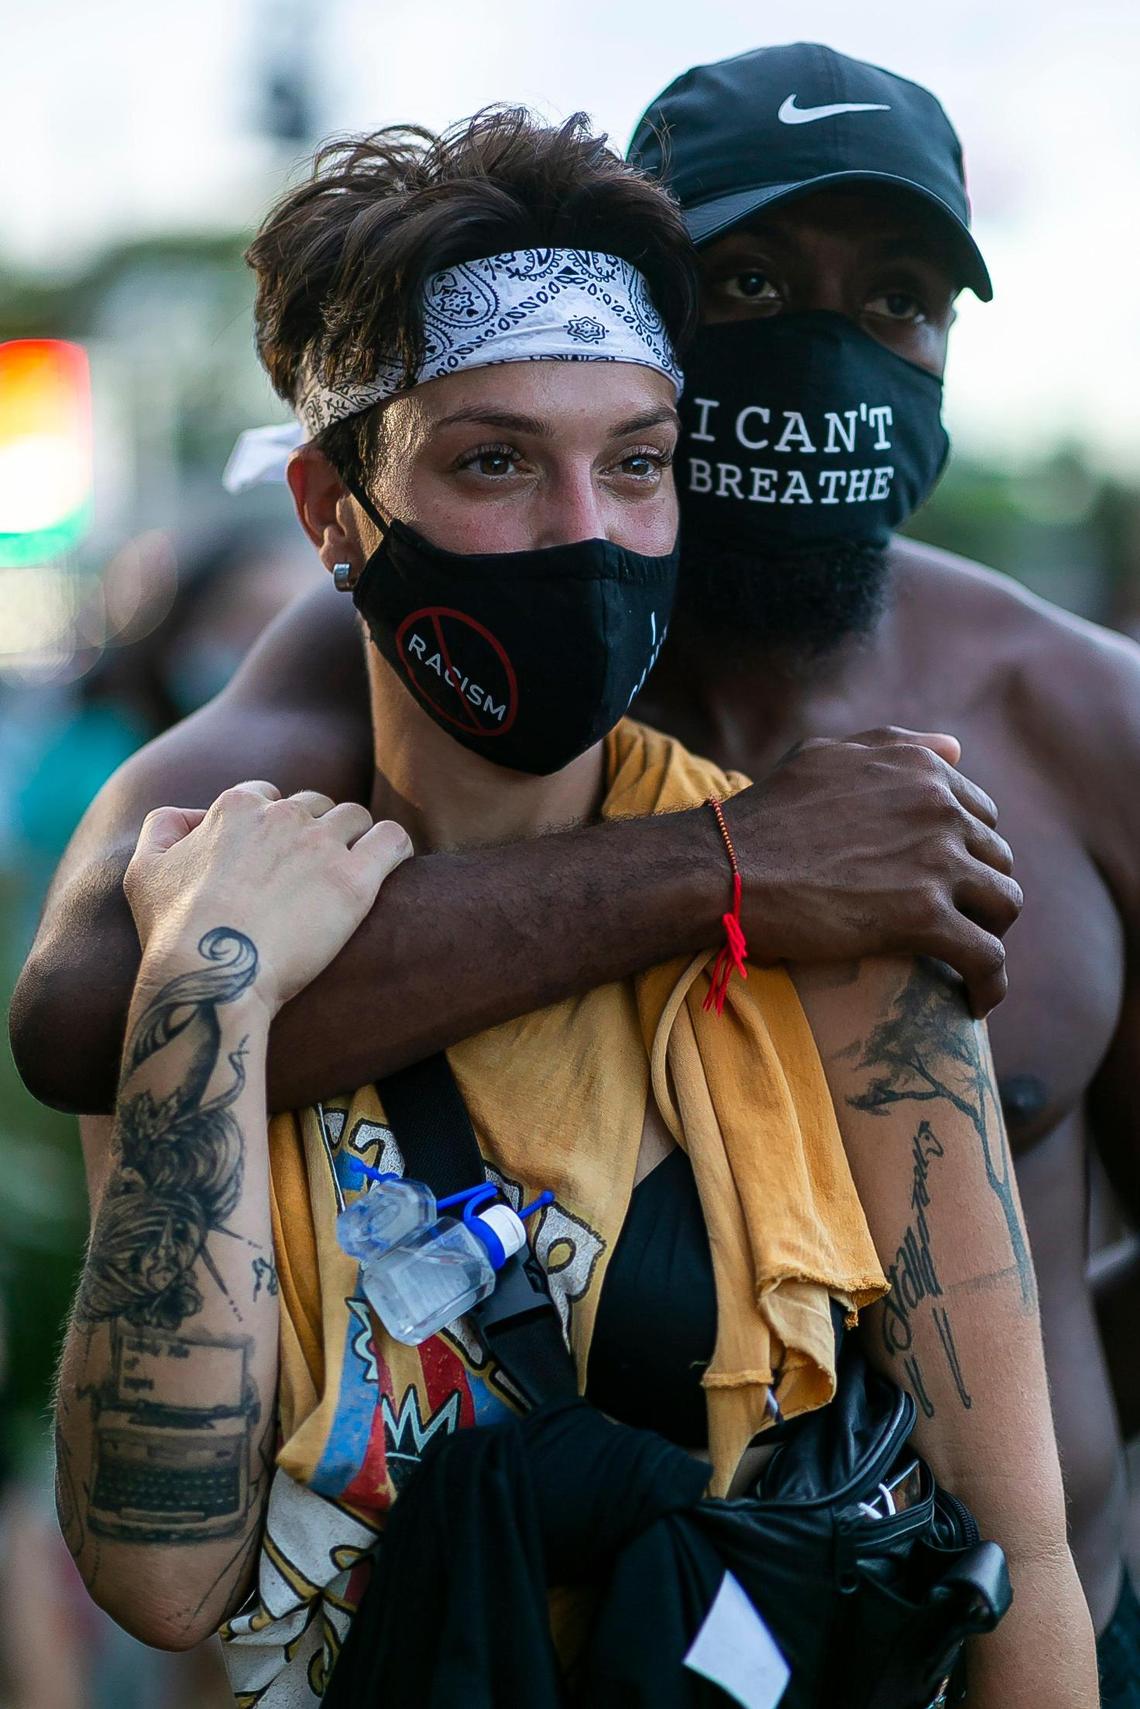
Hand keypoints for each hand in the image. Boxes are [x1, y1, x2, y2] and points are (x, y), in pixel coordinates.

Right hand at [124, 782, 412, 1011]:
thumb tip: (191, 816)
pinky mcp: (355, 880)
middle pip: (314, 804)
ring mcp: (321, 844)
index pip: (267, 795)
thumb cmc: (174, 932)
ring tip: (347, 873)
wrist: (212, 976)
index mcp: (235, 806)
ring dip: (353, 838)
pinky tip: (388, 867)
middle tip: (310, 874)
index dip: (272, 826)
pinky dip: (394, 848)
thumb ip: (164, 827)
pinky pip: (393, 840)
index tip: (275, 859)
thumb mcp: (144, 870)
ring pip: (354, 817)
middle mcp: (282, 815)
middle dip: (314, 831)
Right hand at [726, 728, 1021, 1015]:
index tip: (947, 880)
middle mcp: (940, 809)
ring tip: (964, 958)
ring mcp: (936, 863)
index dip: (967, 850)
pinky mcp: (924, 918)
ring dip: (990, 932)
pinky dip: (991, 984)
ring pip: (1005, 904)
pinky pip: (986, 957)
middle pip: (997, 858)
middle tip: (951, 921)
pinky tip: (976, 1001)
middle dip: (980, 890)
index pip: (981, 814)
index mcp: (922, 771)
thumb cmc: (767, 814)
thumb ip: (897, 746)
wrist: (728, 867)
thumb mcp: (829, 755)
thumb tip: (956, 747)